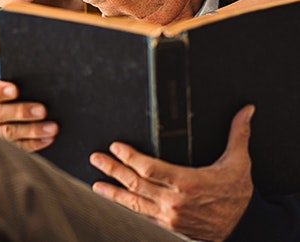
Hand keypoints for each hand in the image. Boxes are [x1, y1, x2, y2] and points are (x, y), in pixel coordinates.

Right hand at [0, 80, 58, 151]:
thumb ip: (8, 90)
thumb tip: (35, 85)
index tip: (16, 90)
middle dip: (21, 111)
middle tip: (42, 110)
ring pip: (6, 134)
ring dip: (31, 130)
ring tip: (51, 127)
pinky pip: (14, 148)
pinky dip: (33, 144)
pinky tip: (47, 139)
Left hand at [89, 105, 254, 241]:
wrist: (245, 229)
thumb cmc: (237, 195)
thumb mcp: (239, 163)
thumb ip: (238, 134)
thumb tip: (245, 110)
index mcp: (187, 182)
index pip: (149, 168)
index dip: (129, 157)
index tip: (115, 146)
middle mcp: (174, 201)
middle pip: (135, 183)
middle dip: (113, 169)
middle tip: (95, 158)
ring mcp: (169, 216)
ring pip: (134, 203)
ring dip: (113, 191)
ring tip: (96, 183)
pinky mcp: (168, 226)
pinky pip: (142, 216)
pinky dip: (126, 208)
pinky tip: (115, 201)